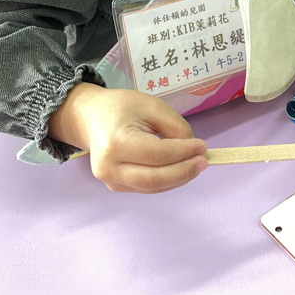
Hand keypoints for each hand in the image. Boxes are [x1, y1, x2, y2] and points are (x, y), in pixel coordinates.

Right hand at [49, 83, 207, 192]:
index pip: (157, 154)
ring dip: (178, 178)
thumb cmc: (121, 108)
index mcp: (115, 142)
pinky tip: (180, 169)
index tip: (203, 146)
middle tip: (204, 162)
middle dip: (184, 172)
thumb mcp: (151, 106)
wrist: (91, 118)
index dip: (183, 153)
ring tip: (196, 165)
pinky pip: (147, 187)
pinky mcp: (116, 187)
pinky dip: (167, 180)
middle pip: (154, 179)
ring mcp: (110, 181)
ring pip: (152, 187)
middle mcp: (109, 167)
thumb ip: (174, 126)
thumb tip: (192, 149)